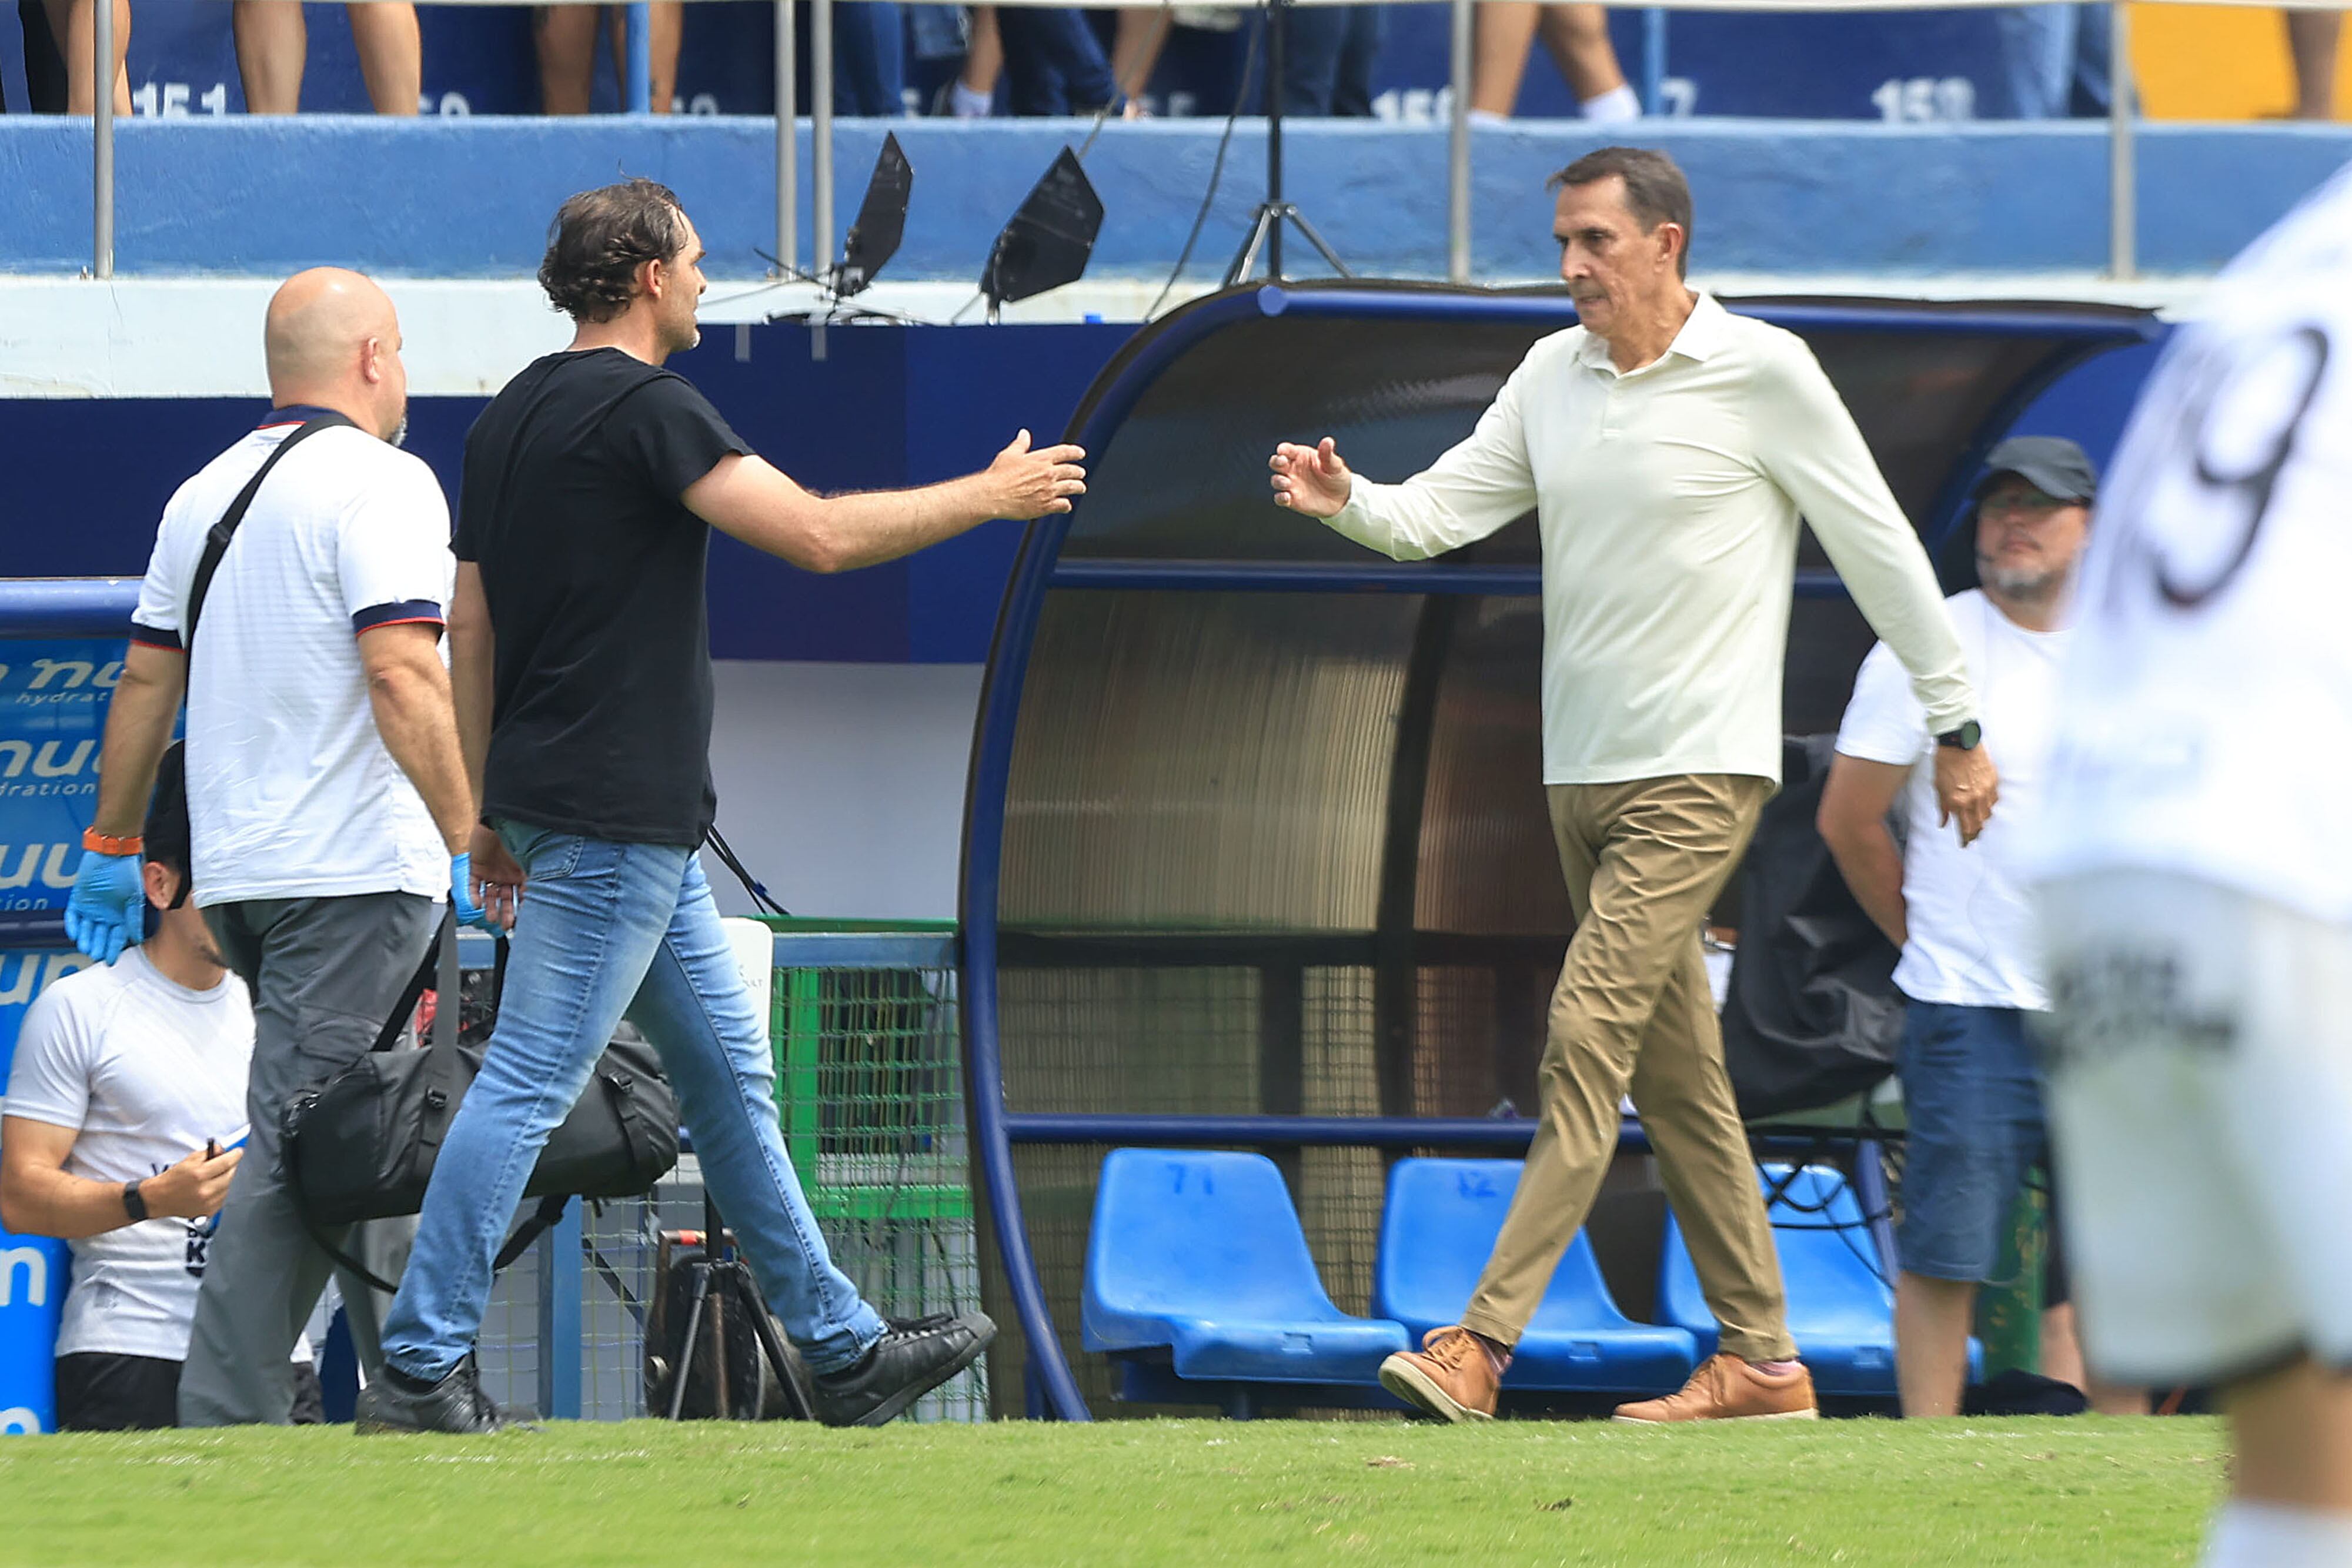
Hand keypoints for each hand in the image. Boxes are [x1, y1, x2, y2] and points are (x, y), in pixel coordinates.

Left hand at [63, 849, 145, 963]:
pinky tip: (75, 935)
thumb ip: (134, 919)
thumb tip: (137, 937)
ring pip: (86, 929)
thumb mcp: (135, 899)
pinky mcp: (78, 900)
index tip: (111, 960)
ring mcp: (91, 907)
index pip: (117, 936)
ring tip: (86, 948)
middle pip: (100, 935)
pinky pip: (72, 916)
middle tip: (97, 956)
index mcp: (122, 914)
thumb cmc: (127, 872)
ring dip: (86, 939)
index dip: (114, 948)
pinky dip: (73, 926)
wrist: (111, 854)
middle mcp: (106, 913)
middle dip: (99, 946)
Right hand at [141, 1145, 241, 1220]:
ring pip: (228, 1187)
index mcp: (199, 1174)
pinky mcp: (208, 1211)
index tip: (238, 1152)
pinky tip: (211, 1188)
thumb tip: (223, 1150)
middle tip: (226, 1163)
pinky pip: (223, 1198)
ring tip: (213, 1177)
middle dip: (230, 1167)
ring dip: (225, 1180)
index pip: (226, 1162)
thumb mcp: (188, 1160)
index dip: (234, 1155)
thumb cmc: (171, 1179)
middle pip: (230, 1175)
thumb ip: (208, 1153)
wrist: (158, 1198)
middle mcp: (205, 1190)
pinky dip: (220, 1191)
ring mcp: (207, 1202)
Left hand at [461, 825, 524, 931]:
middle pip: (506, 898)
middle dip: (507, 913)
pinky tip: (475, 904)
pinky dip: (473, 896)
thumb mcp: (531, 862)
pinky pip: (473, 885)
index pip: (523, 895)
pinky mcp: (477, 866)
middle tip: (506, 925)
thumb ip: (534, 881)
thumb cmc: (519, 834)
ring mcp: (492, 870)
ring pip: (490, 894)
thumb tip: (542, 899)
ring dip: (490, 907)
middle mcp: (508, 873)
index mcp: (523, 872)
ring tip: (490, 918)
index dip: (523, 907)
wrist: (498, 817)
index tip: (524, 920)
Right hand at [981, 429, 1087, 519]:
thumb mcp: (1009, 455)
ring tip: (1081, 488)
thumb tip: (1024, 433)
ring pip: (1072, 487)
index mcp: (1041, 459)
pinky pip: (1063, 505)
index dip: (1075, 452)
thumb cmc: (999, 475)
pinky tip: (1066, 505)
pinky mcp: (1045, 506)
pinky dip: (1066, 505)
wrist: (993, 495)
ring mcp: (1049, 490)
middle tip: (1081, 473)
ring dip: (1078, 487)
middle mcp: (1048, 473)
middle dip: (1078, 472)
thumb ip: (1020, 444)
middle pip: (1072, 471)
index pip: (1065, 452)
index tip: (1081, 453)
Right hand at [1269, 438, 1352, 518]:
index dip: (1283, 449)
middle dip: (1276, 461)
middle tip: (1282, 462)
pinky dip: (1280, 498)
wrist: (1341, 498)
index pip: (1287, 450)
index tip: (1282, 451)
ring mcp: (1291, 484)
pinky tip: (1287, 497)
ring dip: (1278, 481)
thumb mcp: (1335, 465)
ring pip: (1276, 480)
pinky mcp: (1291, 499)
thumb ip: (1327, 454)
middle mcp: (1292, 469)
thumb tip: (1327, 441)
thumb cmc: (1336, 476)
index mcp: (1301, 456)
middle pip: (1276, 462)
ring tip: (1287, 483)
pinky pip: (1280, 498)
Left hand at [1932, 743, 1999, 846]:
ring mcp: (1985, 791)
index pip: (1964, 829)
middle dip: (1975, 834)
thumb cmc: (1944, 764)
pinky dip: (1989, 806)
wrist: (1958, 743)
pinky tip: (1986, 808)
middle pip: (1979, 825)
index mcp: (1957, 802)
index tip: (1964, 844)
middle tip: (1972, 838)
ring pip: (1988, 814)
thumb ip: (1942, 808)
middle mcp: (1973, 799)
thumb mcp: (1937, 788)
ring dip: (1983, 821)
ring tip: (1979, 824)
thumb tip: (1943, 823)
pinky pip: (1994, 800)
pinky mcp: (1993, 781)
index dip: (1965, 839)